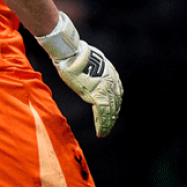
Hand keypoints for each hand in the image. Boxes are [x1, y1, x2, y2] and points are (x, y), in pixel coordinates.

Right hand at [34, 11, 122, 136]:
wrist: (70, 53)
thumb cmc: (74, 56)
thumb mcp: (87, 61)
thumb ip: (90, 69)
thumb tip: (81, 67)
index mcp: (110, 73)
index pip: (116, 92)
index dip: (114, 104)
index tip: (112, 113)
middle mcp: (111, 81)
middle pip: (115, 103)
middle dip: (112, 116)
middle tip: (109, 127)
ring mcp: (105, 88)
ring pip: (110, 110)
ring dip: (108, 123)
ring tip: (104, 133)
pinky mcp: (97, 94)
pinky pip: (102, 113)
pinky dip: (102, 124)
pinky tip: (101, 132)